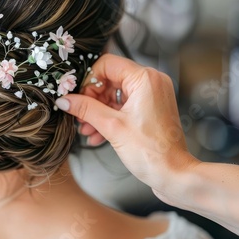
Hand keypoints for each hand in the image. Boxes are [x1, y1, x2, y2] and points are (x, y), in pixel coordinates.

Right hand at [55, 54, 196, 191]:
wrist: (173, 174)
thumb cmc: (152, 152)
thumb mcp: (111, 127)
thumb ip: (85, 109)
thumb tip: (65, 100)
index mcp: (145, 79)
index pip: (107, 64)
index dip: (89, 80)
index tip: (78, 97)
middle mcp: (151, 82)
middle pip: (110, 79)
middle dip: (92, 99)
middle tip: (80, 115)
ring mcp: (152, 95)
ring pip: (115, 94)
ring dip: (98, 110)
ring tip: (86, 128)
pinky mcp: (151, 108)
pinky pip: (124, 105)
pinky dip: (110, 116)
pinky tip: (97, 134)